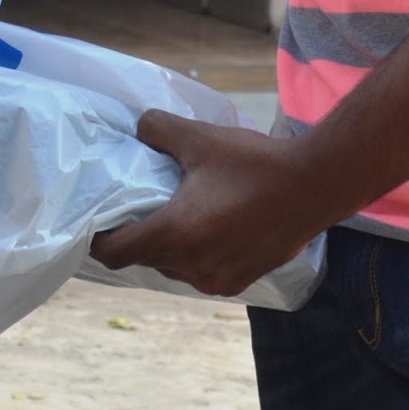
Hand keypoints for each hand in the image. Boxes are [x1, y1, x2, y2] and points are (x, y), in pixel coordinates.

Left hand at [90, 110, 322, 296]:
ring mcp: (215, 279)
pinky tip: (202, 226)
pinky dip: (191, 255)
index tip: (94, 219)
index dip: (97, 239)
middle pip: (142, 259)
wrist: (314, 187)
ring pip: (171, 268)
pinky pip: (198, 273)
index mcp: (176, 234)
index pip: (116, 253)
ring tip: (170, 211)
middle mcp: (191, 265)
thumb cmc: (254, 163)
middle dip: (133, 236)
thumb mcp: (201, 138)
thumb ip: (159, 129)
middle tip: (133, 205)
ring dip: (164, 246)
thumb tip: (138, 127)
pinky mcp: (238, 282)